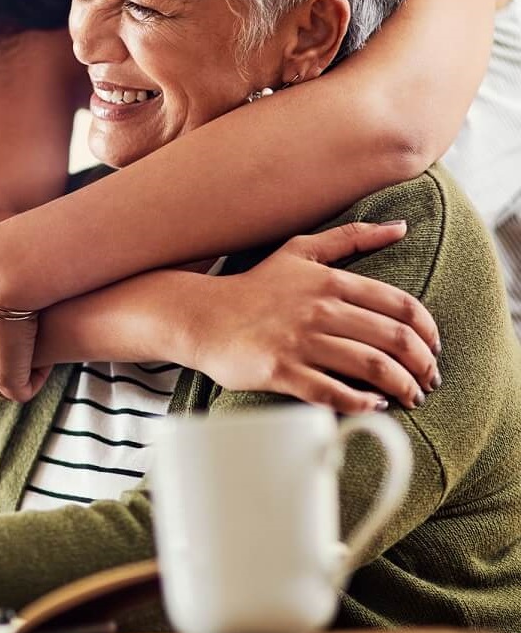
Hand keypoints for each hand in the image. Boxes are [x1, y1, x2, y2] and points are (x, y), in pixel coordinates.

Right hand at [189, 221, 440, 411]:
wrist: (200, 317)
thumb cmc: (254, 287)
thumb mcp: (300, 251)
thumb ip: (351, 237)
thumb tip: (401, 226)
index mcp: (330, 281)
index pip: (401, 306)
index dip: (428, 332)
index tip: (433, 349)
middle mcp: (319, 310)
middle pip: (393, 340)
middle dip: (422, 365)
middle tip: (428, 381)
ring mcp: (299, 341)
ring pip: (371, 367)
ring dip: (402, 387)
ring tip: (410, 398)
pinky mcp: (281, 370)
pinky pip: (333, 392)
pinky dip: (361, 403)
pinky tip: (373, 406)